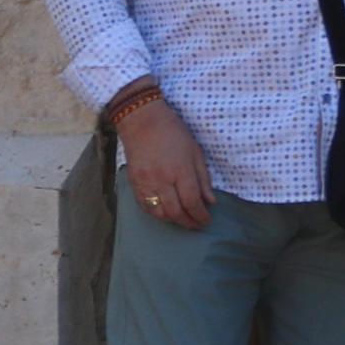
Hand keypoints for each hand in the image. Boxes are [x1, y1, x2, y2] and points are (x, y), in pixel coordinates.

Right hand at [120, 100, 213, 230]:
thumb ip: (204, 178)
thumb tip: (210, 202)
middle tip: (197, 225)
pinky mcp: (133, 181)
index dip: (201, 216)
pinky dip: (156, 214)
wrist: (140, 119)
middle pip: (176, 212)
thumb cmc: (173, 132)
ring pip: (159, 212)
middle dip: (189, 222)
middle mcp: (162, 179)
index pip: (192, 202)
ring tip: (182, 219)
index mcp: (181, 171)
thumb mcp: (195, 152)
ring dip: (173, 220)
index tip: (207, 220)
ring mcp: (146, 181)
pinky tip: (164, 212)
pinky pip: (144, 205)